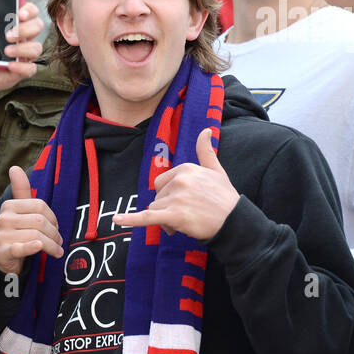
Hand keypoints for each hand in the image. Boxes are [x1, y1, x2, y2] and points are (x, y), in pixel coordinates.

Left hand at [0, 0, 43, 92]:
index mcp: (13, 22)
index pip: (29, 10)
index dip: (29, 10)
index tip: (19, 14)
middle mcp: (23, 36)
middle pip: (37, 26)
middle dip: (25, 29)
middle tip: (8, 35)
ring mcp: (24, 54)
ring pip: (36, 47)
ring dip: (22, 48)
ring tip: (6, 51)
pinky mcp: (22, 70)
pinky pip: (30, 68)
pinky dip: (21, 67)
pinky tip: (9, 65)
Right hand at [0, 165, 64, 276]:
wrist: (0, 259)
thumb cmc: (15, 233)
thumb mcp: (19, 212)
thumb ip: (21, 190)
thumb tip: (14, 167)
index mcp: (9, 206)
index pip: (39, 206)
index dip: (53, 218)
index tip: (56, 228)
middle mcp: (3, 219)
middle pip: (39, 221)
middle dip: (54, 233)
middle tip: (59, 242)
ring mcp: (2, 235)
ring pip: (36, 236)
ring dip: (51, 246)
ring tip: (56, 251)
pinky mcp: (3, 252)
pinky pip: (21, 248)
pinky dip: (32, 247)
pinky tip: (39, 247)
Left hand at [112, 129, 239, 241]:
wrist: (235, 221)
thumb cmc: (225, 197)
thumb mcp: (217, 170)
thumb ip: (206, 151)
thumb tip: (205, 130)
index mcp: (185, 168)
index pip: (162, 183)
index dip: (171, 196)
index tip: (188, 202)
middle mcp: (179, 180)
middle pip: (157, 197)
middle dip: (167, 208)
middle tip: (188, 215)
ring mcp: (176, 198)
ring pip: (155, 210)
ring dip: (166, 221)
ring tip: (187, 223)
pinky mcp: (174, 216)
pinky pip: (147, 217)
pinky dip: (131, 219)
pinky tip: (117, 220)